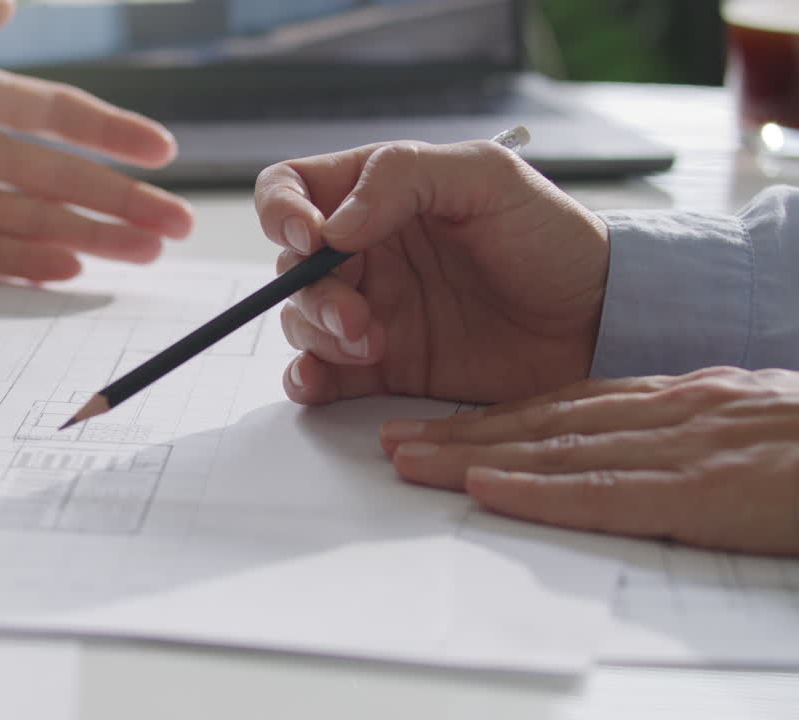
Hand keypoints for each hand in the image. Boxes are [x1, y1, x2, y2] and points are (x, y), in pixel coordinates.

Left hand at [0, 0, 193, 280]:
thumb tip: (11, 0)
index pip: (59, 116)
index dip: (113, 132)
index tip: (162, 149)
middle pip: (67, 178)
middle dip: (126, 200)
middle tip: (178, 224)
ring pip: (43, 221)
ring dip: (98, 236)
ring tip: (149, 253)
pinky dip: (35, 264)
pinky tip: (76, 269)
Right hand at [254, 139, 608, 404]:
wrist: (600, 324)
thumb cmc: (555, 240)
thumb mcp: (489, 178)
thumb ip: (404, 177)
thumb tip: (334, 225)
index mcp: (380, 195)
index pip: (294, 188)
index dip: (282, 209)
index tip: (308, 235)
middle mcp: (367, 252)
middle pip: (290, 265)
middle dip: (311, 290)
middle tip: (357, 314)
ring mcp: (372, 310)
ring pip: (301, 318)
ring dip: (318, 332)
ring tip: (372, 344)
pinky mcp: (384, 367)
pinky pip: (321, 374)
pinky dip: (308, 380)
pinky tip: (321, 382)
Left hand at [379, 366, 798, 554]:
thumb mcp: (755, 424)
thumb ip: (689, 433)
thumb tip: (630, 451)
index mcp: (683, 397)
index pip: (567, 403)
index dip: (492, 415)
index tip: (434, 426)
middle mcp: (674, 410)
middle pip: (543, 419)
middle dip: (459, 431)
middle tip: (389, 439)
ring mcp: (691, 446)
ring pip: (557, 446)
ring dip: (474, 453)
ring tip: (406, 461)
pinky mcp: (714, 487)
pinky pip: (610, 488)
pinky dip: (542, 488)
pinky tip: (488, 487)